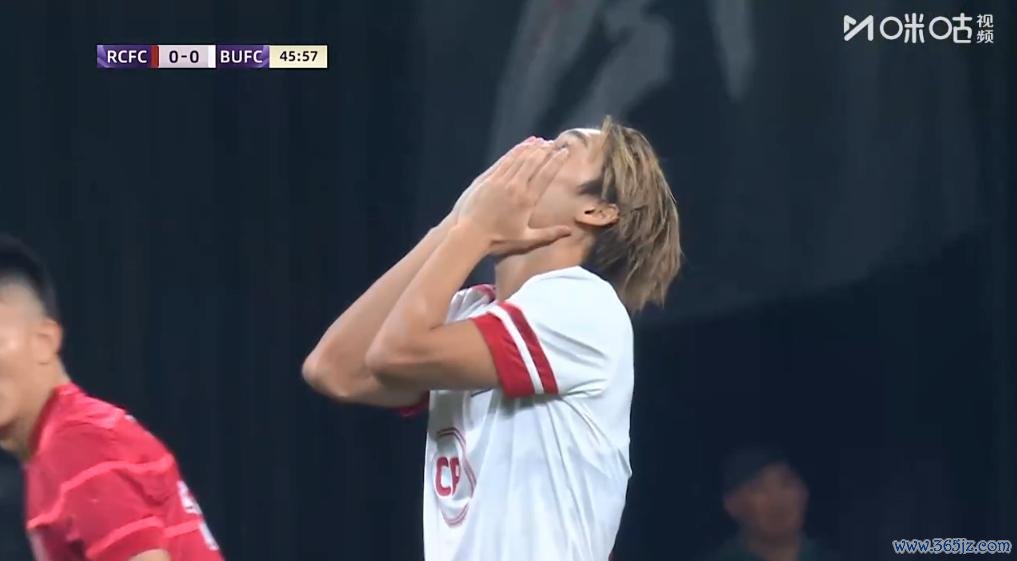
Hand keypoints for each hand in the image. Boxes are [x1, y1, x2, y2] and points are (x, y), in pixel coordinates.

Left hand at [458, 138, 571, 254]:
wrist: (470, 234)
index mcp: (527, 201)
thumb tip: (569, 231)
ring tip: (541, 141)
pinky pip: (504, 161)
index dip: (556, 161)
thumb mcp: (526, 239)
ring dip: (531, 148)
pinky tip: (521, 146)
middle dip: (545, 150)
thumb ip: (549, 234)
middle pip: (533, 162)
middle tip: (554, 143)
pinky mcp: (488, 179)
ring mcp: (500, 181)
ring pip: (519, 158)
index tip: (564, 151)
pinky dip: (515, 151)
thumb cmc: (499, 239)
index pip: (545, 175)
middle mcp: (515, 187)